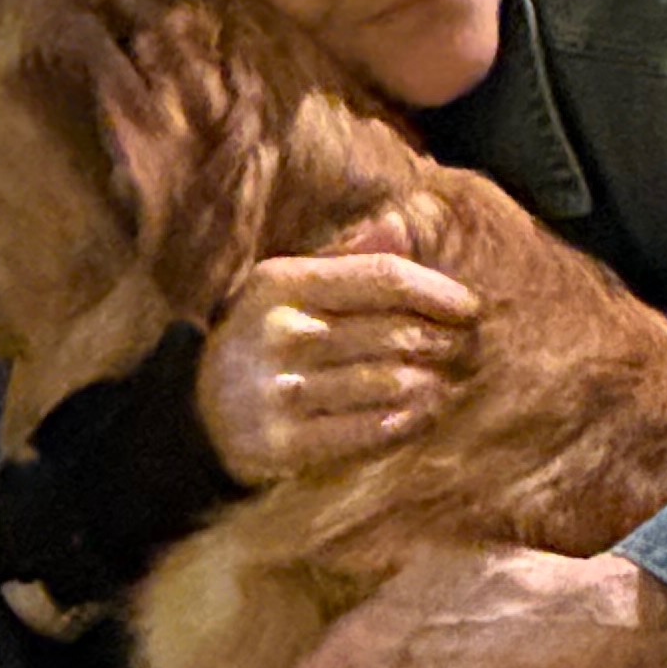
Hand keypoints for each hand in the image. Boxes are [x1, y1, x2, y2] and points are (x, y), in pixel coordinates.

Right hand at [197, 215, 479, 485]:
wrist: (195, 417)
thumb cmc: (262, 342)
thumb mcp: (287, 290)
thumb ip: (345, 260)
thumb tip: (401, 224)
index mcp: (281, 283)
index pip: (380, 278)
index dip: (436, 291)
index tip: (470, 307)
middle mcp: (279, 333)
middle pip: (393, 332)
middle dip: (445, 341)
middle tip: (471, 349)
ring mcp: (281, 390)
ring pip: (389, 382)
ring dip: (433, 383)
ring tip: (452, 381)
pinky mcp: (284, 442)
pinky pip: (369, 429)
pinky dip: (409, 420)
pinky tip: (425, 412)